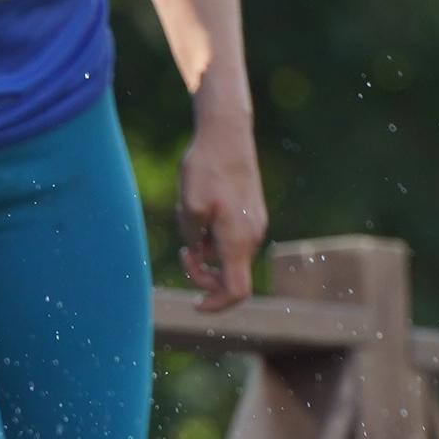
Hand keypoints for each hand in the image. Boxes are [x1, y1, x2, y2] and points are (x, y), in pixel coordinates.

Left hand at [178, 103, 266, 310]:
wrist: (227, 133)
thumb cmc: (207, 167)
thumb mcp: (189, 208)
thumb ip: (193, 241)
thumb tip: (198, 254)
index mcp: (238, 240)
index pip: (236, 291)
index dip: (216, 305)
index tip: (195, 304)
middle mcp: (252, 236)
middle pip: (230, 277)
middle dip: (203, 273)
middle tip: (183, 252)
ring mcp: (254, 225)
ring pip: (227, 256)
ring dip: (205, 250)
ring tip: (189, 218)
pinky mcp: (251, 214)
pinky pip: (231, 240)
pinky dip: (213, 237)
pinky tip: (200, 211)